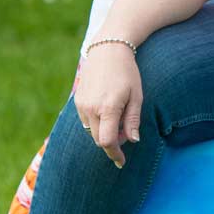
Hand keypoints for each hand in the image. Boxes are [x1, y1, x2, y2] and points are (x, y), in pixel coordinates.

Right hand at [74, 44, 142, 167]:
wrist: (107, 51)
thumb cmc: (127, 73)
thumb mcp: (136, 96)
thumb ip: (133, 120)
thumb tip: (133, 141)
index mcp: (108, 108)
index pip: (107, 142)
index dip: (114, 154)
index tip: (121, 162)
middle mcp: (91, 109)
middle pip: (99, 139)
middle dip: (113, 142)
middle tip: (127, 131)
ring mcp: (81, 105)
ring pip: (91, 131)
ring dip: (105, 131)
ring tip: (119, 116)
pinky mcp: (77, 101)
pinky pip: (86, 120)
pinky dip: (97, 122)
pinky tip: (108, 109)